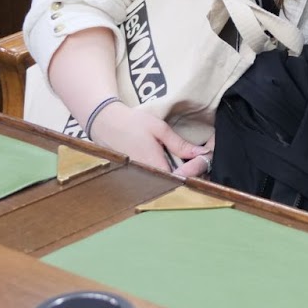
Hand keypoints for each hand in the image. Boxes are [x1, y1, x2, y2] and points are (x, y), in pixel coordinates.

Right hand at [91, 103, 212, 177]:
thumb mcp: (159, 129)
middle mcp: (146, 177)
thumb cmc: (132, 123)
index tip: (202, 165)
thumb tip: (201, 153)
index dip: (194, 175)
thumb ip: (180, 144)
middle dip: (187, 177)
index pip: (180, 180)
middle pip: (172, 185)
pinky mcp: (134, 178)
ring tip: (186, 165)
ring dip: (176, 178)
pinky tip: (170, 166)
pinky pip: (153, 181)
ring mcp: (138, 179)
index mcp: (154, 166)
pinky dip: (163, 176)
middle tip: (197, 164)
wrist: (104, 123)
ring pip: (162, 185)